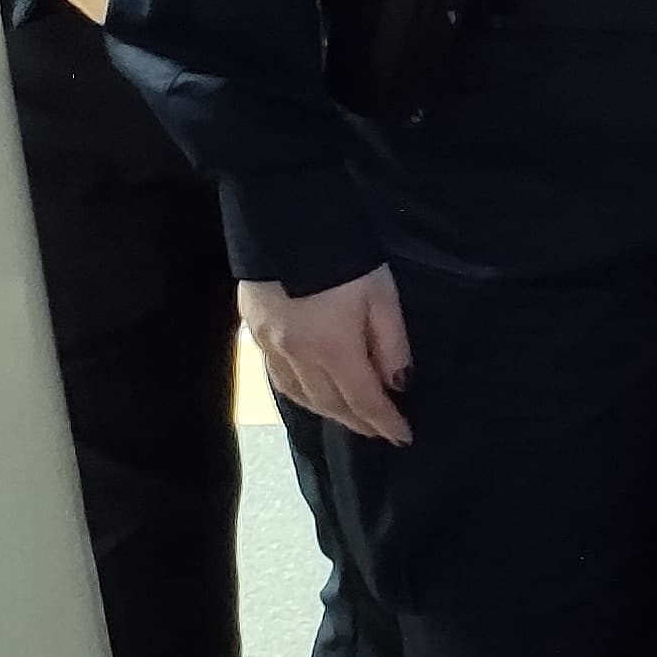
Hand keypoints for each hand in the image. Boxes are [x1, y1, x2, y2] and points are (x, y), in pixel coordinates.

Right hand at [240, 268, 410, 444]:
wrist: (285, 219)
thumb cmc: (345, 256)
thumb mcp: (382, 297)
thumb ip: (391, 344)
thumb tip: (398, 384)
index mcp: (332, 350)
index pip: (364, 400)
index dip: (385, 422)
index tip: (403, 436)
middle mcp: (297, 357)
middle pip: (330, 404)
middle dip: (358, 422)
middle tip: (380, 431)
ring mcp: (270, 345)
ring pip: (300, 395)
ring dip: (328, 412)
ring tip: (349, 418)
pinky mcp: (253, 330)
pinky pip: (278, 377)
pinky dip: (299, 393)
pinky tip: (309, 393)